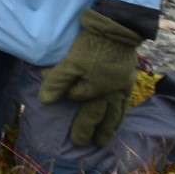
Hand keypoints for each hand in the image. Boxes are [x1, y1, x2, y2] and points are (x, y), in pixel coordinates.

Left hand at [38, 7, 143, 146]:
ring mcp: (122, 88)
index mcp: (95, 89)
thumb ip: (58, 81)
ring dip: (108, 128)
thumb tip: (45, 101)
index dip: (66, 95)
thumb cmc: (93, 46)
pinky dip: (121, 115)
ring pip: (114, 113)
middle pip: (98, 115)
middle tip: (81, 144)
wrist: (118, 29)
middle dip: (88, 129)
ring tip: (103, 140)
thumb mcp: (71, 61)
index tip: (54, 96)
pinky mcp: (129, 81)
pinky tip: (118, 118)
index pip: (77, 98)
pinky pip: (125, 104)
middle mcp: (110, 93)